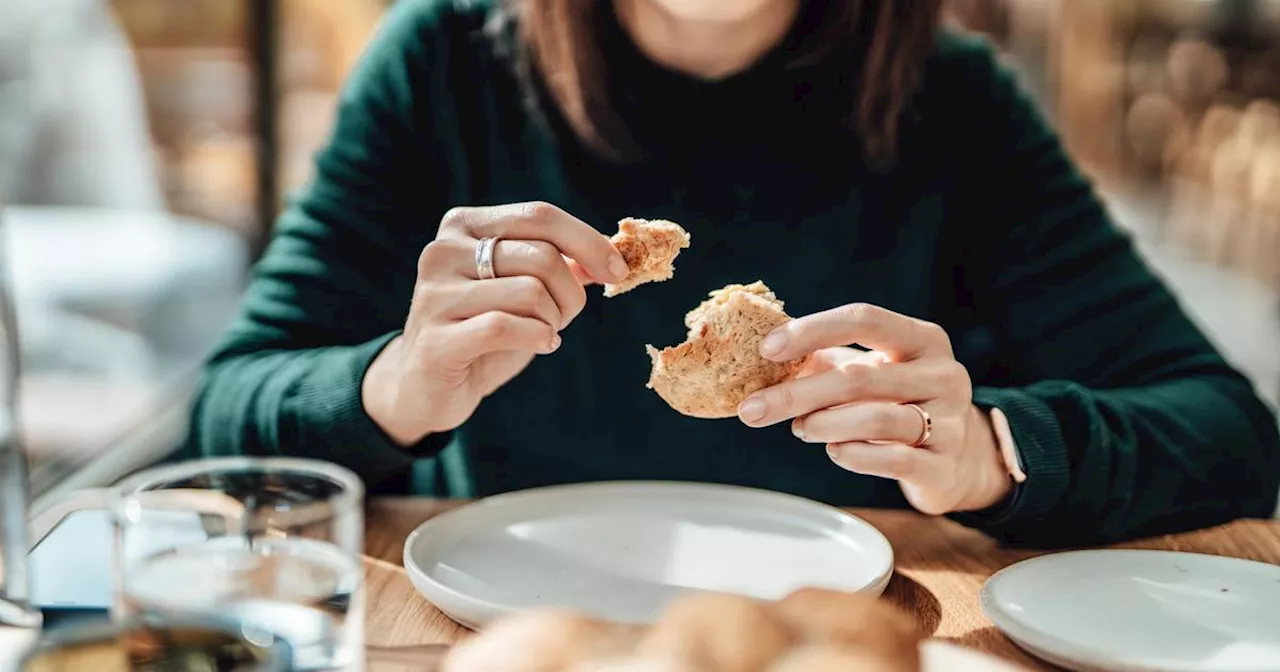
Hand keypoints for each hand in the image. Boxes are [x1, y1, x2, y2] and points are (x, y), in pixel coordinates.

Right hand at [362, 202, 629, 444]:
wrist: (425, 385)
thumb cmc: (482, 330)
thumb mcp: (521, 288)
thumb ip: (558, 264)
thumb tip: (610, 254)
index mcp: (465, 225)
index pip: (540, 216)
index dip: (588, 242)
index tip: (617, 271)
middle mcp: (443, 251)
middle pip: (542, 257)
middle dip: (570, 294)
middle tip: (564, 318)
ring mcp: (435, 294)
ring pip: (530, 293)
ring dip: (553, 320)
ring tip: (543, 333)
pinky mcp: (436, 339)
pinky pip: (507, 327)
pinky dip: (537, 338)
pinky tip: (539, 345)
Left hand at [736, 304, 1012, 514]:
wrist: (957, 460)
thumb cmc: (899, 404)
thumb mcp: (871, 373)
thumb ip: (826, 363)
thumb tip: (762, 361)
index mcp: (923, 340)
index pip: (864, 319)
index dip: (813, 330)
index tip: (767, 349)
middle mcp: (944, 375)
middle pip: (860, 377)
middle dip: (798, 393)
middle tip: (753, 409)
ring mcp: (950, 422)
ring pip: (876, 418)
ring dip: (824, 424)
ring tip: (800, 429)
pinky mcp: (944, 466)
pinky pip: (892, 459)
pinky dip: (853, 455)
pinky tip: (834, 451)